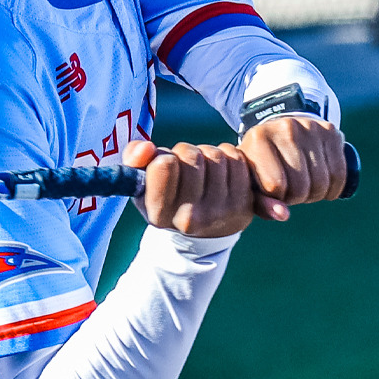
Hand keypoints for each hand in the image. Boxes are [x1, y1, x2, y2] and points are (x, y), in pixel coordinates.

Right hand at [122, 140, 254, 238]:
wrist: (204, 230)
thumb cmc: (168, 198)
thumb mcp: (144, 184)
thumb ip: (134, 160)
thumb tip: (146, 148)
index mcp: (160, 214)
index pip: (164, 166)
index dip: (165, 158)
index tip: (165, 165)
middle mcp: (190, 219)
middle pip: (192, 156)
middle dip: (187, 153)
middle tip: (186, 167)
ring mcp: (220, 212)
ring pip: (216, 156)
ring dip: (209, 154)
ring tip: (203, 170)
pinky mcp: (244, 204)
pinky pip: (237, 159)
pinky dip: (229, 157)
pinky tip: (221, 172)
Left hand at [238, 116, 346, 220]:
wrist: (279, 132)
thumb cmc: (262, 165)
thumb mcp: (253, 183)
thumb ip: (262, 204)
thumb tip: (284, 215)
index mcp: (258, 139)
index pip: (276, 186)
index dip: (278, 197)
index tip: (274, 191)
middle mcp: (284, 128)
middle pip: (301, 186)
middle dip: (297, 197)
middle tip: (291, 190)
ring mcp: (309, 127)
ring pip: (322, 182)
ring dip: (315, 193)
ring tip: (305, 185)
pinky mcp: (330, 130)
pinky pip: (339, 173)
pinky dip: (333, 187)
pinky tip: (323, 184)